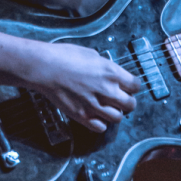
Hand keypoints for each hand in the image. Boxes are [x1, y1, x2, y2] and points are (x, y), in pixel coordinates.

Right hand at [0, 32, 140, 132]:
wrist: (45, 67)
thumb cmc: (64, 56)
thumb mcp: (91, 54)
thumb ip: (105, 66)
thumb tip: (109, 72)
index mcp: (111, 72)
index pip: (135, 85)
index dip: (133, 86)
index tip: (130, 86)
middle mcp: (107, 89)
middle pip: (130, 104)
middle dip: (127, 101)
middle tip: (121, 99)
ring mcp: (95, 105)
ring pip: (117, 117)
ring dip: (115, 113)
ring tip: (107, 107)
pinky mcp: (82, 116)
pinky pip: (101, 127)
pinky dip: (100, 123)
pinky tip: (95, 115)